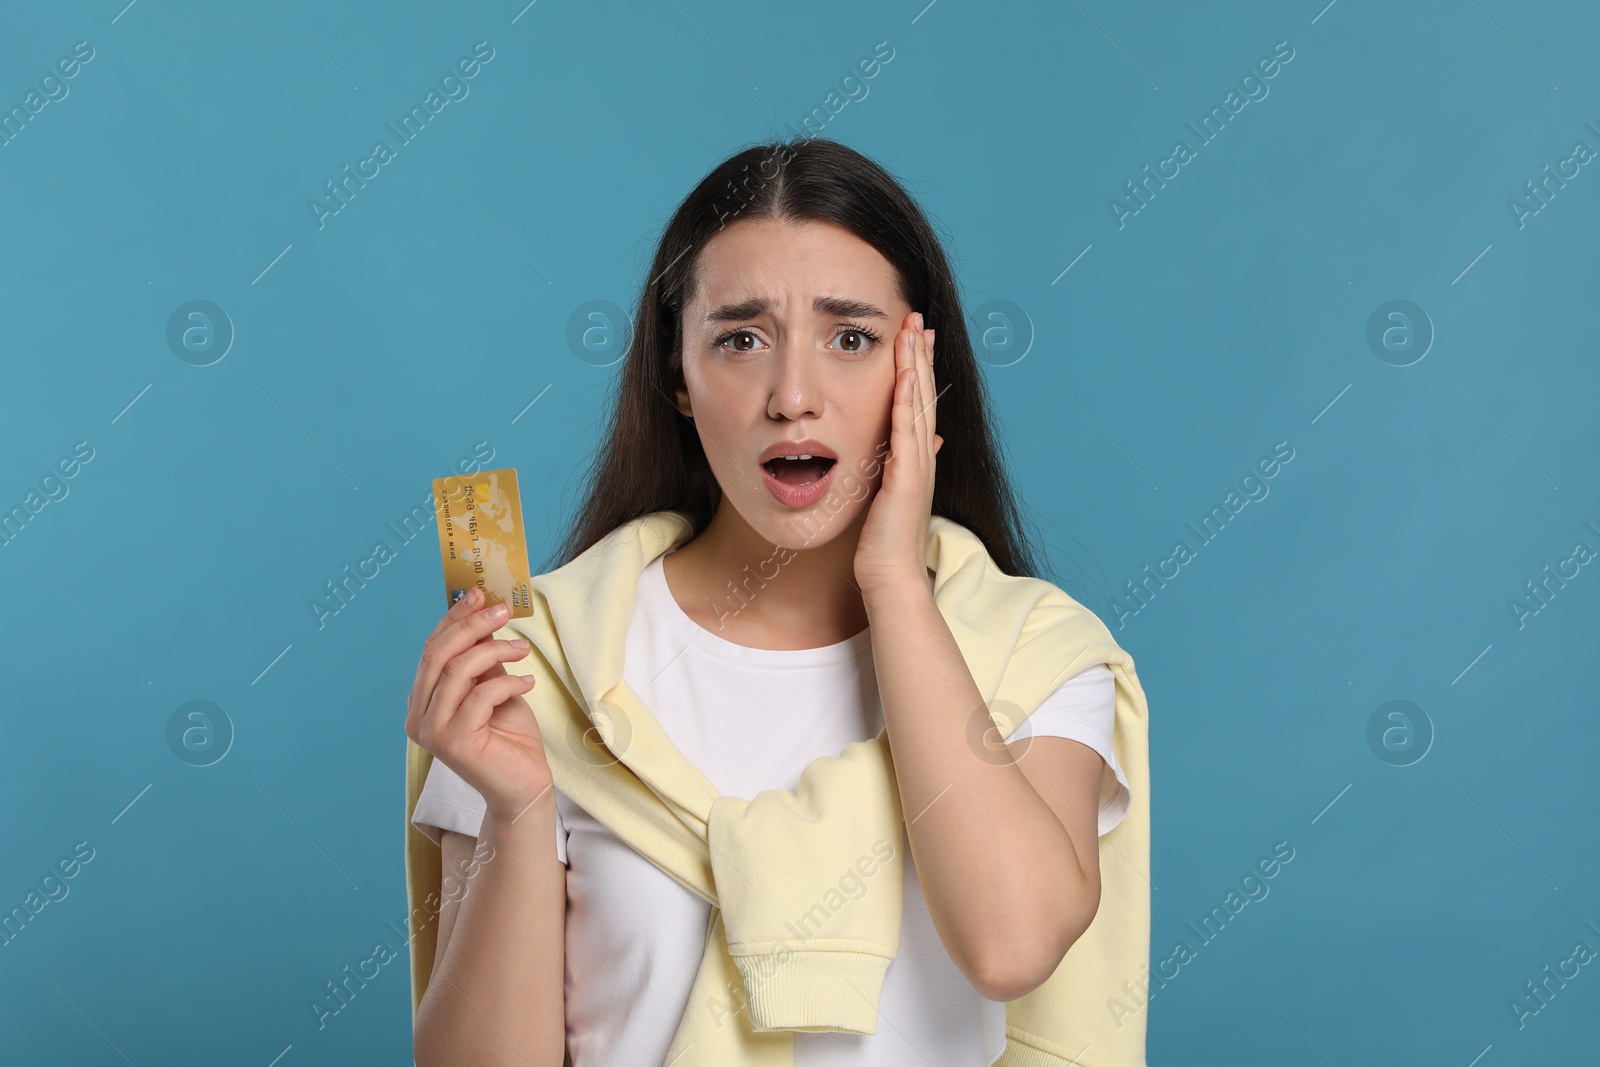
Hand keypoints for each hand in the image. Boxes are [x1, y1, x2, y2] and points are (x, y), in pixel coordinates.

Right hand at [405, 588, 553, 821]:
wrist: (523, 785)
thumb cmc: (509, 737)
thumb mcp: (494, 687)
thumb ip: (482, 659)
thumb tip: (484, 614)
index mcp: (421, 701)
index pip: (431, 650)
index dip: (453, 619)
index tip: (478, 594)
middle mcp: (418, 717)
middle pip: (438, 655)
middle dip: (471, 626)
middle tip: (503, 611)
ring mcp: (432, 732)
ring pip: (457, 670)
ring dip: (495, 651)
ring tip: (523, 650)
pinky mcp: (454, 743)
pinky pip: (481, 695)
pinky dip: (508, 682)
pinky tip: (527, 684)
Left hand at [854, 311, 942, 593]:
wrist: (890, 575)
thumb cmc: (883, 542)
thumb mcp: (887, 496)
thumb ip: (895, 469)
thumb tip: (912, 449)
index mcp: (917, 458)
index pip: (919, 403)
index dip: (917, 368)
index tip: (913, 338)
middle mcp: (923, 456)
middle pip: (925, 394)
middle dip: (920, 355)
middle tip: (917, 319)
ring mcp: (918, 465)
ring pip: (919, 404)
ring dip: (916, 366)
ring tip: (913, 331)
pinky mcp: (907, 476)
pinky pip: (908, 430)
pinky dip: (908, 400)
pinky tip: (907, 375)